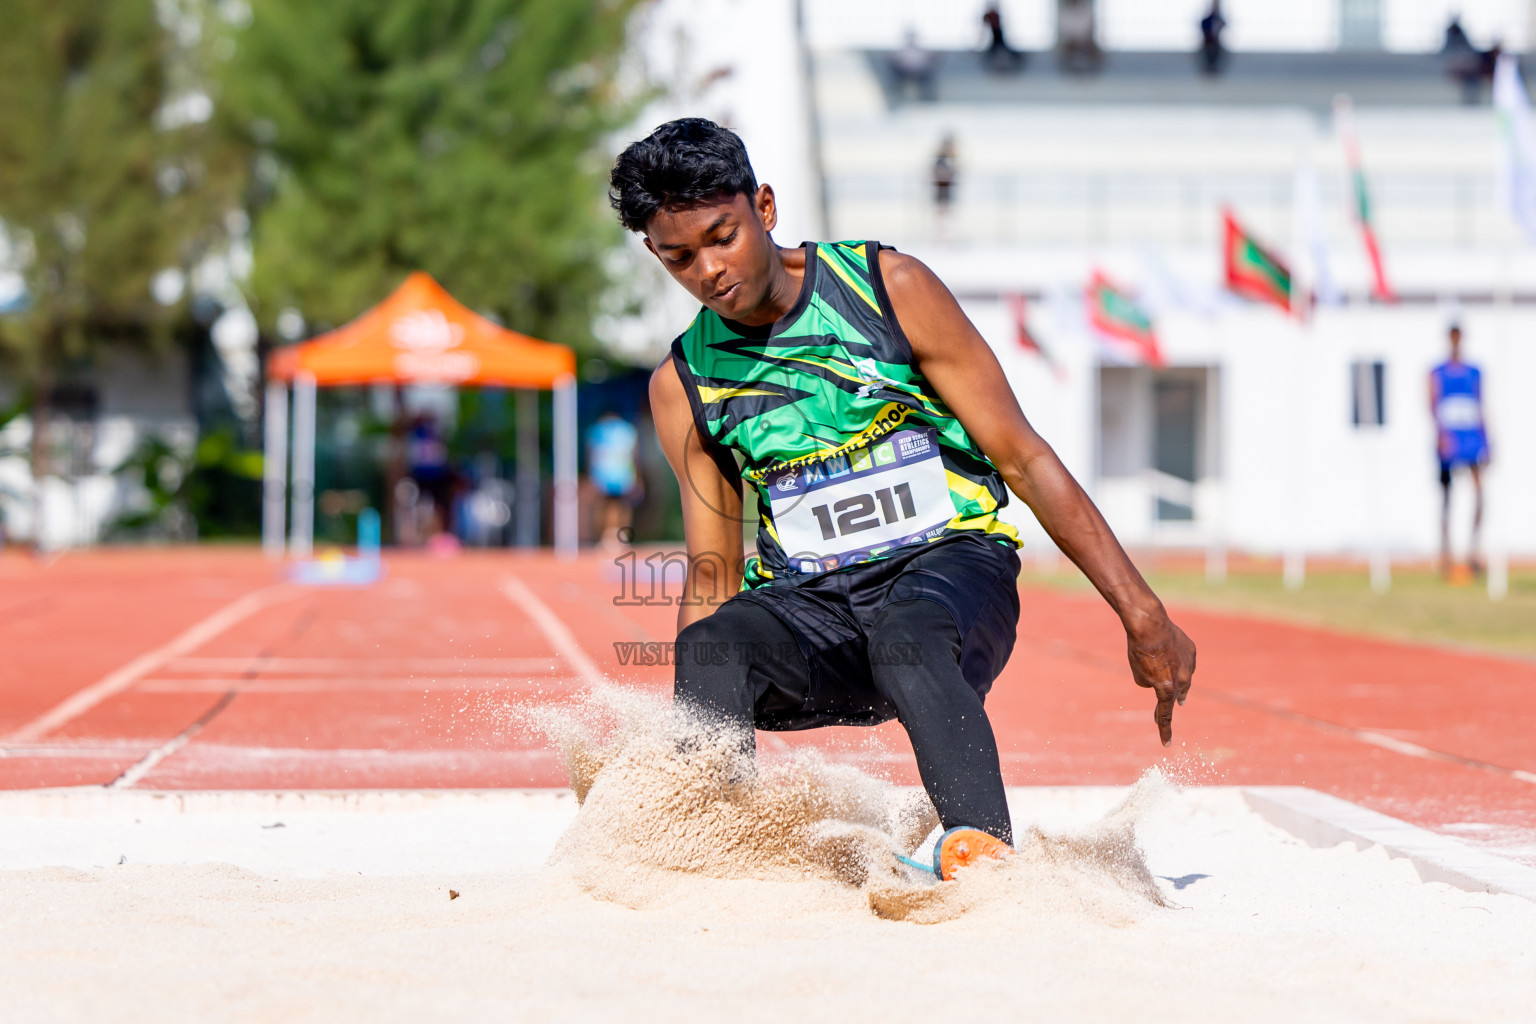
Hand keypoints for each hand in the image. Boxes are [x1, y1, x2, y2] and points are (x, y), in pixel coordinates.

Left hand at [1126, 613, 1195, 746]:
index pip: (1165, 716)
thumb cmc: (1138, 650)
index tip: (1166, 744)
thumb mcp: (1138, 674)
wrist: (1149, 624)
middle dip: (1170, 702)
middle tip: (1167, 710)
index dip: (1165, 731)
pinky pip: (1185, 662)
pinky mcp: (1192, 652)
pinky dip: (1179, 663)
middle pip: (1175, 696)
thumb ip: (1150, 683)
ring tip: (1180, 695)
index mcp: (1167, 690)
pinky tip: (1172, 658)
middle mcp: (1183, 680)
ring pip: (1184, 679)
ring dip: (1178, 683)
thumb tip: (1160, 682)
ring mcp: (1189, 665)